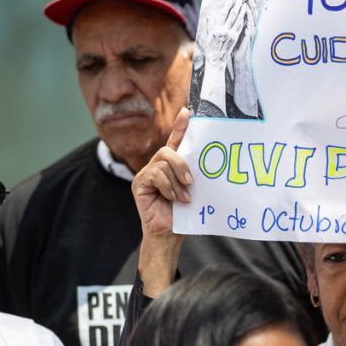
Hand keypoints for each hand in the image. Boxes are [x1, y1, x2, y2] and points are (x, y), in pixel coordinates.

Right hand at [132, 108, 192, 238]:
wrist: (170, 233)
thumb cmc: (183, 213)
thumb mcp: (192, 188)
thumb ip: (193, 173)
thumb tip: (206, 159)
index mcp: (171, 165)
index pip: (175, 141)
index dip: (180, 125)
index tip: (188, 112)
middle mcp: (157, 166)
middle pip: (168, 151)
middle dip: (182, 165)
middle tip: (191, 182)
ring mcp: (146, 173)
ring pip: (163, 164)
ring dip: (176, 183)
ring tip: (183, 198)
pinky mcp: (139, 183)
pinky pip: (155, 175)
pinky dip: (168, 188)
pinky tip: (173, 199)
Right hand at [204, 0, 247, 70]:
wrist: (216, 60)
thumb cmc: (211, 49)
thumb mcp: (208, 36)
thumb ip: (210, 26)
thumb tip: (210, 17)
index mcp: (217, 29)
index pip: (223, 14)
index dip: (228, 6)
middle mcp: (224, 31)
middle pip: (232, 16)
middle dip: (237, 6)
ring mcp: (231, 35)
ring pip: (238, 21)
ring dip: (242, 12)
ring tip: (245, 5)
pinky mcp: (235, 39)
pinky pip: (240, 28)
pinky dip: (242, 21)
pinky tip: (245, 17)